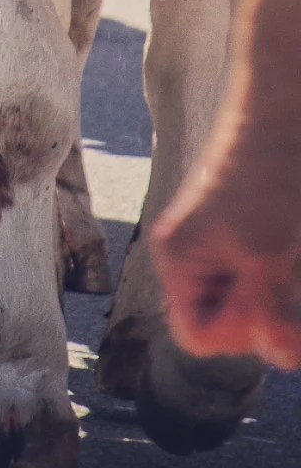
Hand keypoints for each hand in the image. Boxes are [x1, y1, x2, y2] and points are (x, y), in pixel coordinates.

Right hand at [153, 168, 300, 369]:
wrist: (282, 113)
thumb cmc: (266, 176)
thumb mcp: (264, 257)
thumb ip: (265, 315)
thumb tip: (276, 354)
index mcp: (178, 262)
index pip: (199, 337)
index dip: (238, 332)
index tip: (266, 296)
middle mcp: (194, 258)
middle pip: (231, 323)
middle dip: (269, 311)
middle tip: (286, 266)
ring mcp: (223, 246)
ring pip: (257, 303)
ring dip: (286, 294)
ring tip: (291, 251)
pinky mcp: (251, 235)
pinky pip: (269, 281)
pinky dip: (289, 276)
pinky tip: (294, 248)